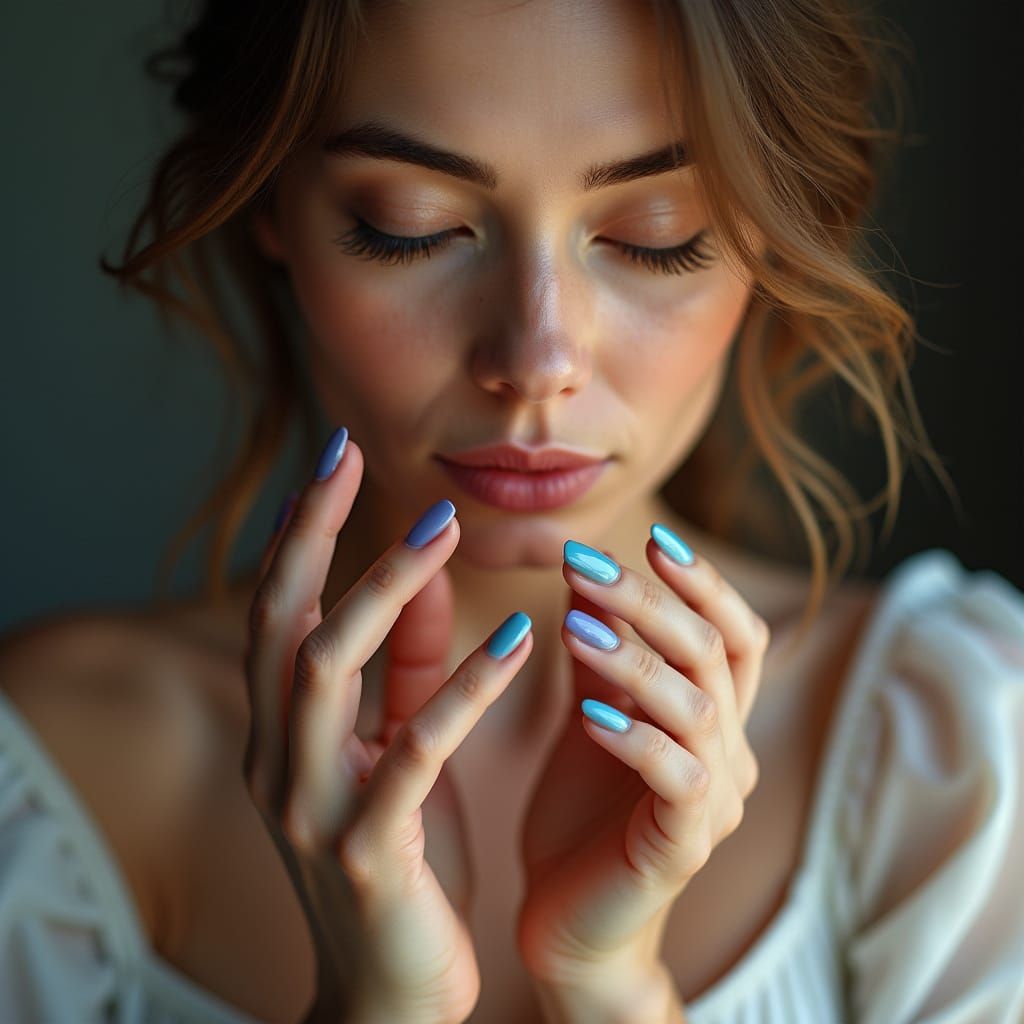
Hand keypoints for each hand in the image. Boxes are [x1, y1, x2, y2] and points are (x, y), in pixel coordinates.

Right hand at [242, 432, 534, 1023]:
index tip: (330, 459)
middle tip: (346, 452)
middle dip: (309, 532)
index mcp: (280, 733)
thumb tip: (420, 572)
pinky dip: (467, 688)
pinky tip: (522, 641)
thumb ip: (405, 665)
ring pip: (325, 671)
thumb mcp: (395, 747)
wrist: (392, 992)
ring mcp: (310, 807)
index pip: (274, 610)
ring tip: (443, 528)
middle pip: (277, 621)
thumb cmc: (398, 857)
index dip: (299, 533)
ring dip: (383, 591)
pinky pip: (415, 751)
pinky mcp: (366, 851)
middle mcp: (275, 759)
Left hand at [517, 531, 767, 989]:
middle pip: (713, 654)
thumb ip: (598, 653)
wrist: (573, 923)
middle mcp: (729, 753)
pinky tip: (588, 713)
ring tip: (576, 626)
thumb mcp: (588, 713)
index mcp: (714, 717)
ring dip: (637, 660)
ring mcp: (714, 802)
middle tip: (587, 563)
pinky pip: (675, 779)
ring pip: (699, 708)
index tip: (651, 538)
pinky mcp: (683, 846)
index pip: (733, 634)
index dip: (701, 583)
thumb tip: (582, 573)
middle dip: (652, 602)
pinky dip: (636, 738)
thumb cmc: (582, 814)